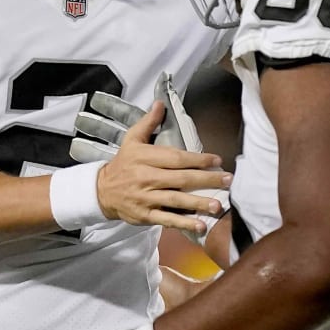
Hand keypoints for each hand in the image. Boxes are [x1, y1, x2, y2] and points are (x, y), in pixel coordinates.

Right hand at [72, 88, 228, 233]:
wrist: (101, 190)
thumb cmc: (122, 163)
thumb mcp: (131, 140)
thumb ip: (148, 122)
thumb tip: (160, 103)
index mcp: (145, 157)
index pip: (176, 158)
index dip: (198, 159)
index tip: (217, 160)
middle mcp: (146, 177)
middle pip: (181, 179)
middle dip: (206, 180)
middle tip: (228, 180)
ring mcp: (146, 198)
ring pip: (176, 201)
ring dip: (198, 203)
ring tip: (218, 205)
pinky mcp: (145, 215)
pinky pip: (167, 220)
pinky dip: (184, 223)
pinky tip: (201, 225)